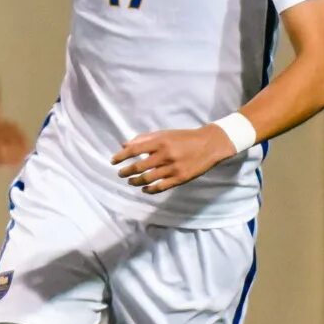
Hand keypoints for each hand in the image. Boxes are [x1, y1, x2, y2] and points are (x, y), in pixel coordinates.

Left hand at [111, 125, 235, 193]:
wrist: (211, 144)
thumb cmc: (184, 138)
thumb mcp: (164, 133)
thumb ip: (144, 138)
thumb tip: (124, 145)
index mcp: (160, 142)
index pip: (134, 150)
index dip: (121, 157)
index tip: (113, 161)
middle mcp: (165, 155)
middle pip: (138, 167)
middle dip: (126, 171)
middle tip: (120, 173)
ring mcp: (173, 168)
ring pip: (148, 179)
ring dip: (135, 182)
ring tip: (130, 181)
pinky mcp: (181, 178)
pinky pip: (160, 187)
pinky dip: (149, 190)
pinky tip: (144, 189)